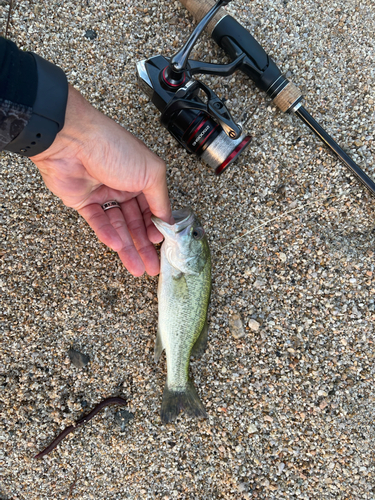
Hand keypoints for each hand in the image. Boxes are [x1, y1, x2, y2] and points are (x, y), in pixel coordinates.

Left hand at [30, 85, 171, 276]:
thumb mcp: (151, 172)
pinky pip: (98, 222)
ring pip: (118, 226)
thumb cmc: (113, 147)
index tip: (162, 246)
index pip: (153, 209)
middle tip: (152, 267)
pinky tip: (118, 247)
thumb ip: (161, 200)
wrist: (72, 140)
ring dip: (128, 247)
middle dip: (144, 246)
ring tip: (138, 268)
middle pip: (136, 222)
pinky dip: (107, 235)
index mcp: (142, 177)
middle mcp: (123, 185)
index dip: (157, 228)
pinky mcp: (82, 201)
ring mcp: (102, 194)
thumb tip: (169, 220)